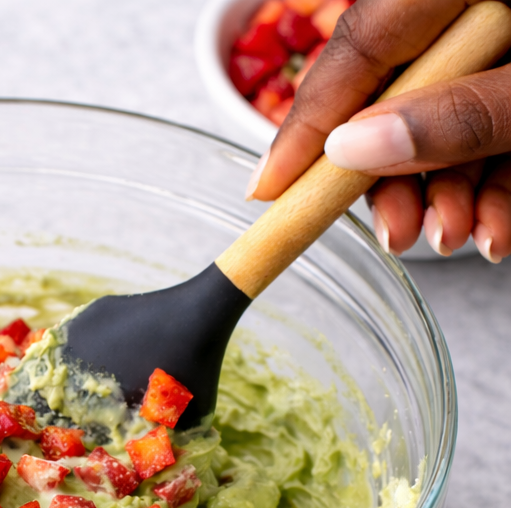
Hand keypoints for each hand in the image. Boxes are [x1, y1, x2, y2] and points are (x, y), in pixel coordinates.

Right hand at [249, 0, 510, 259]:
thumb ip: (461, 114)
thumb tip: (354, 149)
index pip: (361, 43)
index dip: (308, 123)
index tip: (269, 189)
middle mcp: (476, 6)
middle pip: (396, 88)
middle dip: (394, 175)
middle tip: (397, 233)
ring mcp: (504, 41)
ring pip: (444, 116)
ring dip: (445, 191)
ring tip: (454, 236)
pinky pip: (491, 122)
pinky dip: (489, 181)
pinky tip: (493, 224)